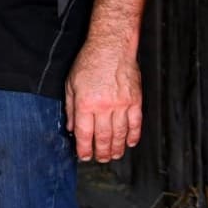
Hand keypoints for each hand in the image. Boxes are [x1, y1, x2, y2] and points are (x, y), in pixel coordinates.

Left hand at [65, 40, 141, 162]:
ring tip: (114, 155)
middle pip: (103, 137)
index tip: (84, 156)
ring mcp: (122, 105)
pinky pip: (136, 124)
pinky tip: (130, 143)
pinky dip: (133, 136)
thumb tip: (72, 128)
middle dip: (101, 152)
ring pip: (120, 134)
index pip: (85, 134)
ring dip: (117, 148)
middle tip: (101, 159)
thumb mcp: (71, 84)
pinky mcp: (135, 101)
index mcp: (86, 104)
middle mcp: (104, 107)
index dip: (84, 149)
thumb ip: (71, 109)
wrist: (112, 48)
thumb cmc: (89, 62)